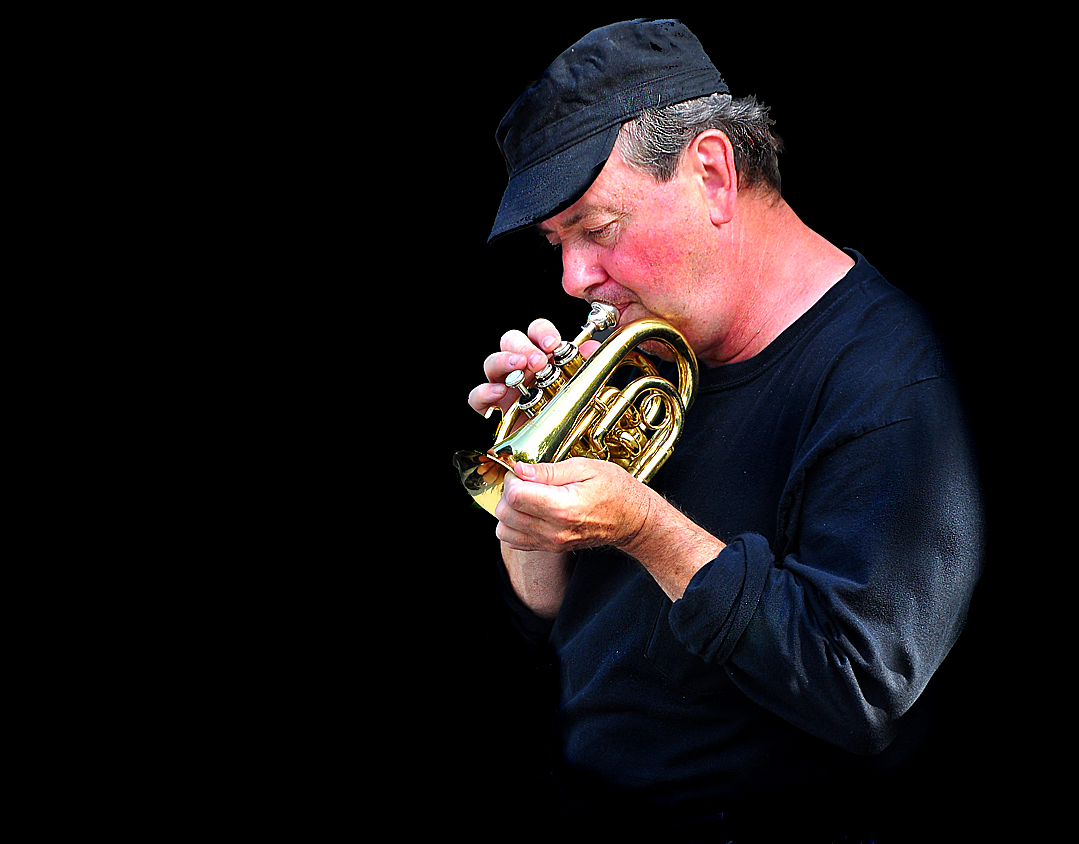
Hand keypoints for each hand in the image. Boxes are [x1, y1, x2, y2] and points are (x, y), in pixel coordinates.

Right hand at [467, 317, 600, 421]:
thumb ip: (584, 365)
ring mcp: (503, 386)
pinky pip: (477, 396)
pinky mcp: (490, 408)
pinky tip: (499, 392)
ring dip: (504, 361)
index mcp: (542, 356)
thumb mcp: (579, 389)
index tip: (553, 344)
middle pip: (510, 340)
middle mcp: (520, 367)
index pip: (536, 331)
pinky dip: (485, 392)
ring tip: (519, 369)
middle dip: (523, 347)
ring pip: (491, 363)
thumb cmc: (563, 414)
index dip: (542, 332)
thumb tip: (590, 347)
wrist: (553, 449)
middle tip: (538, 361)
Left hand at [494, 458, 650, 553]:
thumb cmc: (616, 491)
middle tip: (522, 481)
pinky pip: (514, 542)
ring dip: (508, 511)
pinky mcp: (550, 548)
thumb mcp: (586, 468)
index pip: (516, 496)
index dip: (513, 479)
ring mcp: (551, 543)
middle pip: (506, 514)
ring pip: (504, 531)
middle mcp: (554, 530)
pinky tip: (528, 511)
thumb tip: (520, 469)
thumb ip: (549, 470)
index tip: (522, 471)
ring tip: (525, 497)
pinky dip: (514, 526)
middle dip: (507, 493)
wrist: (633, 520)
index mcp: (563, 507)